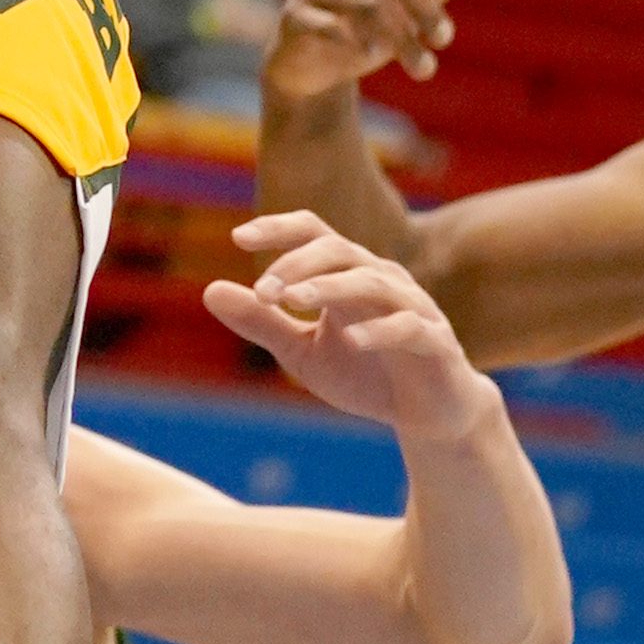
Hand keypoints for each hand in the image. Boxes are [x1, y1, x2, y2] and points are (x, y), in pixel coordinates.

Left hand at [203, 211, 492, 439]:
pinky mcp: (436, 342)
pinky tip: (351, 341)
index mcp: (347, 273)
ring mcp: (412, 307)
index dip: (278, 228)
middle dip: (298, 263)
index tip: (238, 237)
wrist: (433, 415)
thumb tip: (208, 291)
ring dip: (330, 287)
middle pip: (339, 249)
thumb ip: (262, 321)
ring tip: (294, 300)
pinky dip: (379, 330)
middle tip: (263, 290)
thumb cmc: (365, 374)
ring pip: (371, 281)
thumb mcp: (303, 353)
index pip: (313, 232)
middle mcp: (381, 278)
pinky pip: (408, 326)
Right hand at [261, 0, 491, 103]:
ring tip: (425, 69)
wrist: (316, 67)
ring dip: (402, 38)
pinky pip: (327, 24)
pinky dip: (357, 41)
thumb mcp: (412, 5)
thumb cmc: (370, 26)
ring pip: (365, 2)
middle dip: (424, 5)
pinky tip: (372, 56)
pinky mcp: (293, 16)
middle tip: (447, 39)